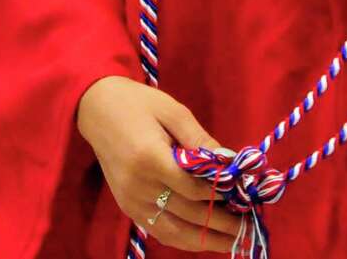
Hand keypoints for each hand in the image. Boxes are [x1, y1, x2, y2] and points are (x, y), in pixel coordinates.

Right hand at [77, 76, 242, 252]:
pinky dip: (183, 239)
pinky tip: (203, 240)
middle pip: (187, 213)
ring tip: (234, 242)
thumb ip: (199, 139)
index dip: (220, 194)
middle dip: (222, 222)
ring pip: (174, 232)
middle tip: (250, 226)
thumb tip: (229, 162)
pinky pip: (159, 231)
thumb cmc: (138, 103)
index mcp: (150, 158)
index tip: (244, 196)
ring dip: (206, 240)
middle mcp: (139, 186)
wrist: (96, 108)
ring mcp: (131, 201)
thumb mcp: (172, 111)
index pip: (193, 188)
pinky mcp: (127, 207)